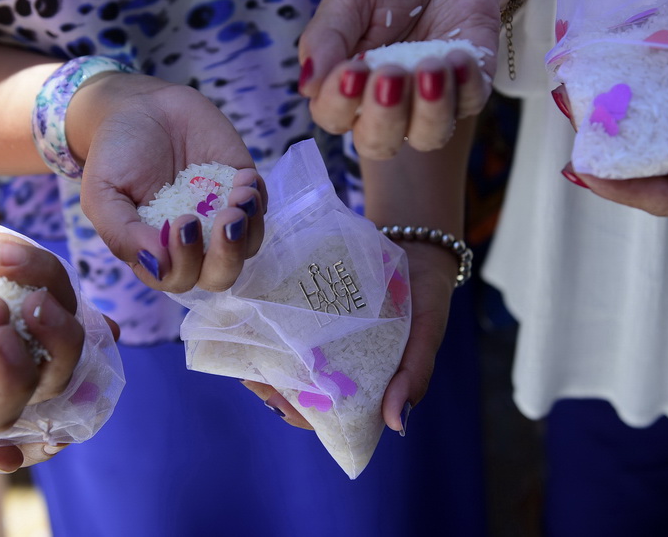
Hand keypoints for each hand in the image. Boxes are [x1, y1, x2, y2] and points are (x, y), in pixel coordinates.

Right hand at [0, 181, 85, 471]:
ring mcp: (18, 338)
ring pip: (66, 333)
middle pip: (51, 381)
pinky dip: (33, 263)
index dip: (12, 389)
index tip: (1, 338)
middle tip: (33, 302)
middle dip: (55, 343)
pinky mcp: (33, 296)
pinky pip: (59, 288)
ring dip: (46, 289)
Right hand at [68, 72, 266, 291]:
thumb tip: (158, 266)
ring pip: (248, 245)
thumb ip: (123, 235)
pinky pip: (260, 209)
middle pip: (221, 273)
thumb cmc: (116, 153)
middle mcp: (192, 243)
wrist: (141, 106)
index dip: (186, 262)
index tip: (182, 222)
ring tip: (241, 194)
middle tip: (226, 219)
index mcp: (155, 252)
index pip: (179, 278)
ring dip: (250, 226)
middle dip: (228, 254)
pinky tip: (243, 176)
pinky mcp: (240, 190)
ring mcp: (219, 217)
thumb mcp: (102, 193)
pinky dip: (258, 198)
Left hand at [242, 243, 454, 434]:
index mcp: (360, 380)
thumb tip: (397, 424)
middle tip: (248, 367)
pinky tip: (251, 306)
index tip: (272, 395)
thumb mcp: (425, 337)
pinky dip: (269, 314)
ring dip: (261, 348)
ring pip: (283, 350)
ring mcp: (320, 330)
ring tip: (241, 338)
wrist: (421, 245)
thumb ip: (414, 376)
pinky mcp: (311, 299)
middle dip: (267, 379)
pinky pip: (285, 313)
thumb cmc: (427, 301)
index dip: (292, 408)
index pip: (319, 411)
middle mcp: (335, 358)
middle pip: (293, 382)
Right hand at [298, 0, 508, 158]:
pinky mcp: (469, 90)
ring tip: (432, 67)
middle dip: (384, 115)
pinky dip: (466, 85)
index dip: (339, 103)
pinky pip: (470, 104)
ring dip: (430, 109)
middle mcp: (387, 106)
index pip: (334, 116)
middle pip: (379, 142)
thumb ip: (326, 35)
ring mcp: (430, 103)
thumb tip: (307, 85)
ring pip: (429, 136)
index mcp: (347, 86)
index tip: (350, 70)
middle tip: (390, 73)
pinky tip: (459, 56)